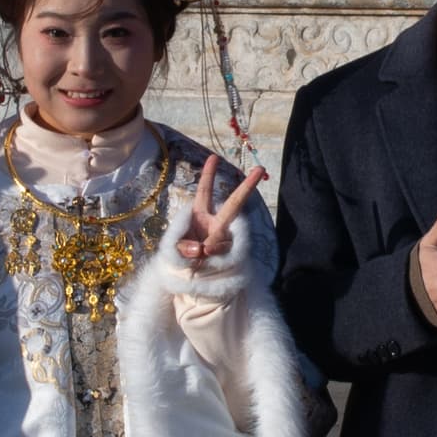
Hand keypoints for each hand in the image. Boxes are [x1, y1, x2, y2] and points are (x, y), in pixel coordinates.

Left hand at [172, 155, 265, 273]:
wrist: (188, 279)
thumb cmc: (180, 258)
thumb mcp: (174, 248)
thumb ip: (184, 246)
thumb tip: (201, 248)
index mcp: (199, 215)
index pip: (205, 192)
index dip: (208, 175)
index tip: (214, 157)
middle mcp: (215, 223)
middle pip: (234, 203)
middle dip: (247, 187)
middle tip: (261, 169)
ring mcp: (223, 238)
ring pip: (223, 237)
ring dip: (212, 245)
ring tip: (201, 253)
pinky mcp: (228, 254)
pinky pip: (223, 252)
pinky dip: (213, 256)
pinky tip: (205, 260)